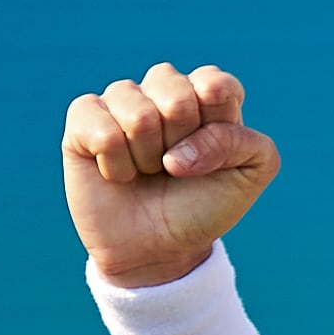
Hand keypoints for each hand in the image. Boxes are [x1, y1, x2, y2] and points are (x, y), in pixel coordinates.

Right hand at [62, 63, 278, 287]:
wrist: (159, 250)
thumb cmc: (204, 206)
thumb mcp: (250, 174)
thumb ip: (244, 141)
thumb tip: (179, 151)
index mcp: (208, 94)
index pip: (215, 84)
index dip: (215, 128)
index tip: (214, 157)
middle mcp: (163, 90)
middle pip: (176, 93)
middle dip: (181, 142)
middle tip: (176, 167)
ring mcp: (121, 101)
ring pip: (137, 113)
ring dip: (147, 157)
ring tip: (147, 171)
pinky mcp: (84, 119)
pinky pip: (100, 129)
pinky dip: (115, 164)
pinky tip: (118, 174)